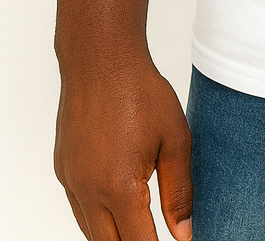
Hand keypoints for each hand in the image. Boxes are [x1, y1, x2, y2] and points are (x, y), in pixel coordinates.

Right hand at [54, 58, 191, 240]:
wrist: (100, 59)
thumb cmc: (141, 92)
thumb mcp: (175, 139)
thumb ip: (179, 192)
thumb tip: (184, 234)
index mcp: (120, 187)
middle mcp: (88, 190)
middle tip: (155, 232)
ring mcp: (71, 181)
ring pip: (90, 231)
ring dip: (113, 234)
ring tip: (139, 224)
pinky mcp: (62, 170)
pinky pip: (78, 207)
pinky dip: (96, 215)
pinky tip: (116, 203)